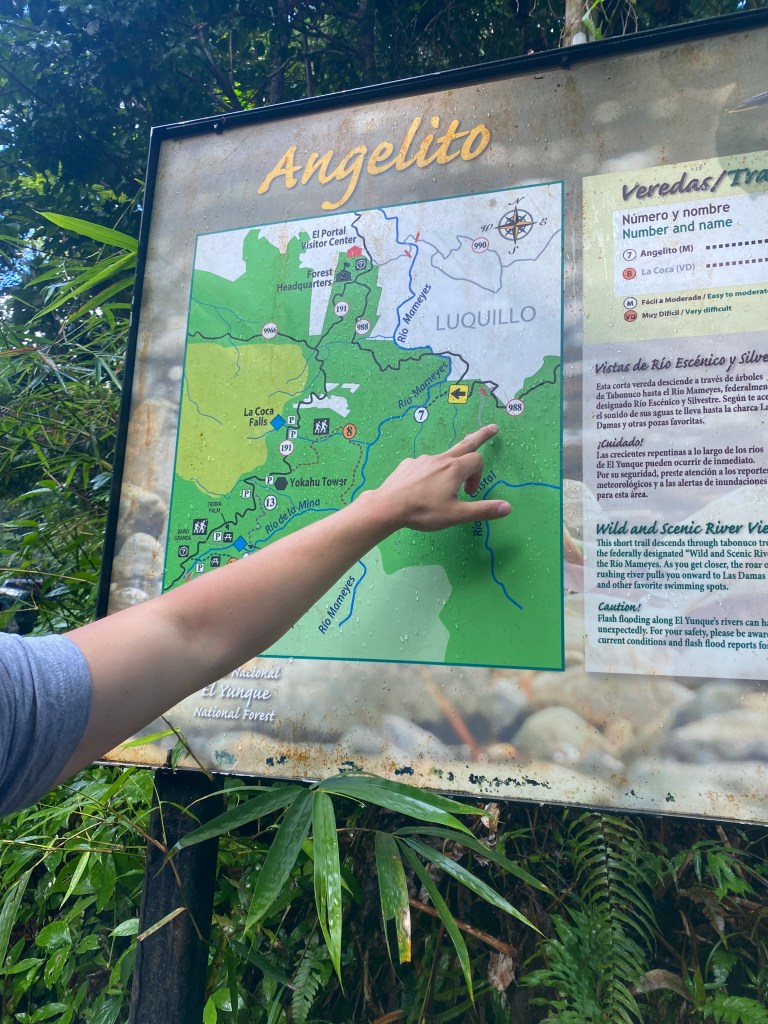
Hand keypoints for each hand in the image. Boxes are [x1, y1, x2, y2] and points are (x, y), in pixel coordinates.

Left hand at [369, 423, 511, 531]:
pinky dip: (430, 472)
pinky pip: (424, 465)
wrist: (388, 506)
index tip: (469, 493)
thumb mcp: (456, 515)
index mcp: (454, 469)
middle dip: (480, 436)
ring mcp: (422, 460)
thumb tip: (508, 508)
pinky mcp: (408, 465)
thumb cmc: (424, 511)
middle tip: (492, 429)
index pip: (477, 461)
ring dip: (450, 466)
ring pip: (443, 458)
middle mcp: (440, 459)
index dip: (478, 476)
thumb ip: (482, 510)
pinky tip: (421, 488)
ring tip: (442, 486)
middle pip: (465, 444)